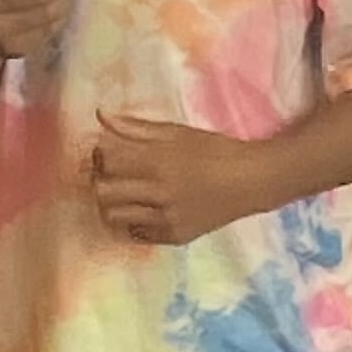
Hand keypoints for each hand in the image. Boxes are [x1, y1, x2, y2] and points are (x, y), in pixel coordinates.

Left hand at [90, 113, 265, 246]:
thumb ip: (136, 127)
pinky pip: (136, 233)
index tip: (107, 151)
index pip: (107, 160)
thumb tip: (100, 115)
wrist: (251, 181)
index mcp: (159, 160)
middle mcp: (159, 192)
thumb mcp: (177, 132)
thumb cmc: (214, 149)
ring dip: (112, 204)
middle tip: (112, 175)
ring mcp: (166, 218)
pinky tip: (145, 209)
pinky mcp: (174, 236)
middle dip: (102, 181)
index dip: (100, 155)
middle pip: (103, 191)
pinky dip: (134, 220)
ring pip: (114, 216)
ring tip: (125, 194)